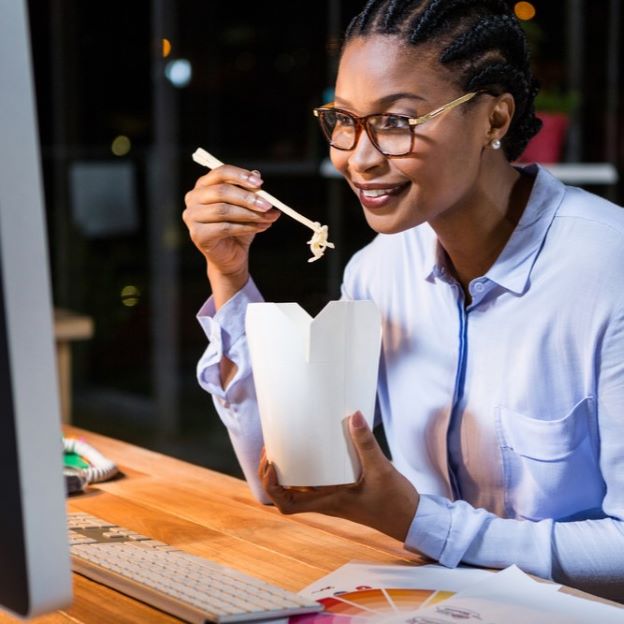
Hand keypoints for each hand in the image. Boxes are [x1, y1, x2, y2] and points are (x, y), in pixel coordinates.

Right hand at [182, 164, 280, 289]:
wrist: (232, 256)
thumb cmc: (238, 227)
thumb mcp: (247, 206)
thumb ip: (250, 190)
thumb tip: (257, 174)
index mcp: (204, 185)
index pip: (220, 172)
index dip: (241, 176)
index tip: (260, 183)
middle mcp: (193, 198)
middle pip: (221, 191)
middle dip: (248, 198)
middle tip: (268, 205)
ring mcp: (192, 217)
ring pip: (224, 210)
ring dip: (250, 214)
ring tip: (269, 218)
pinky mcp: (198, 234)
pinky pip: (225, 227)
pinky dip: (246, 227)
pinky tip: (260, 227)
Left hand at [258, 411, 419, 542]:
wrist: (412, 519)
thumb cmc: (395, 502)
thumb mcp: (381, 469)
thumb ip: (366, 443)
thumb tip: (354, 416)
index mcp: (328, 502)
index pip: (287, 505)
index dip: (271, 485)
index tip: (272, 462)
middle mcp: (326, 502)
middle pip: (286, 496)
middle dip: (272, 474)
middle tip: (272, 448)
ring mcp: (332, 498)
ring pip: (298, 490)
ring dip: (286, 471)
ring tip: (284, 445)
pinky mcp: (341, 492)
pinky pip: (315, 483)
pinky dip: (306, 469)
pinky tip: (311, 450)